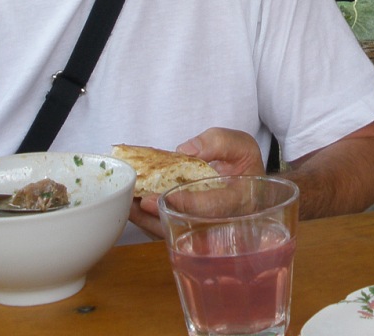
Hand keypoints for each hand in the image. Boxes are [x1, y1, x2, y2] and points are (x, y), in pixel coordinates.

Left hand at [131, 127, 264, 237]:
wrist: (246, 184)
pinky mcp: (190, 229)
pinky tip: (133, 207)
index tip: (164, 196)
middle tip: (137, 202)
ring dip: (148, 220)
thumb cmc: (244, 164)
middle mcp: (221, 222)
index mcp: (238, 202)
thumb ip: (219, 143)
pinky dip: (149, 220)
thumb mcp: (241, 145)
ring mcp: (204, 229)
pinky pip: (168, 229)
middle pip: (187, 225)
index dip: (187, 203)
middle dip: (159, 215)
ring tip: (127, 203)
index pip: (212, 208)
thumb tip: (186, 150)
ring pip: (174, 231)